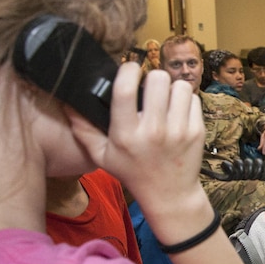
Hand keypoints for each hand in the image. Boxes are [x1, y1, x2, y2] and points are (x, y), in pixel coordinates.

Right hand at [69, 63, 203, 213]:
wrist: (169, 194)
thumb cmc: (133, 172)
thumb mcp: (102, 155)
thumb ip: (83, 129)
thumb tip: (67, 103)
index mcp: (126, 134)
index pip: (125, 89)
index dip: (128, 70)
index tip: (129, 68)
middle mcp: (154, 131)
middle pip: (158, 79)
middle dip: (152, 78)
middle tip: (149, 88)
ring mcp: (179, 131)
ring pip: (180, 86)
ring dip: (171, 88)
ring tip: (164, 100)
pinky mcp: (197, 132)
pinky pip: (194, 99)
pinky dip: (186, 101)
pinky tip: (176, 112)